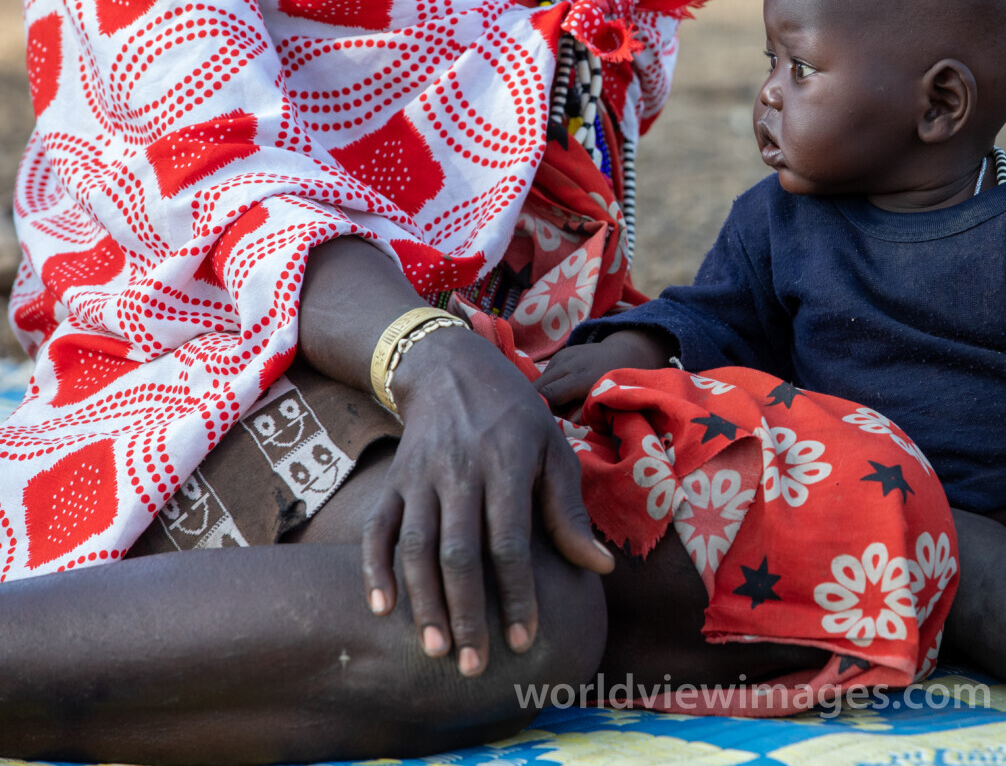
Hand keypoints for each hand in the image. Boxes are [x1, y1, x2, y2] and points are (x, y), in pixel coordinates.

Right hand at [361, 327, 614, 676]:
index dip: (517, 594)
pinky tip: (382, 608)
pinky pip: (377, 529)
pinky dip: (375, 568)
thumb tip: (600, 568)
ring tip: (435, 650)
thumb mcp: (552, 451)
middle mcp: (459, 473)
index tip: (524, 641)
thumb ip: (569, 512)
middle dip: (467, 613)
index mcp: (506, 466)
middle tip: (473, 666)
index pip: (510, 543)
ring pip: (416, 547)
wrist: (451, 369)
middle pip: (459, 553)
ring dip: (423, 602)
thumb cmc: (515, 418)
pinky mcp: (392, 482)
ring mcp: (420, 478)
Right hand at [533, 329, 673, 414]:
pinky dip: (551, 384)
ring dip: (545, 393)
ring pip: (540, 380)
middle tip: (557, 413)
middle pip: (538, 386)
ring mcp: (563, 355)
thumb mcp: (605, 402)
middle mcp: (568, 363)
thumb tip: (561, 426)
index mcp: (581, 377)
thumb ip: (583, 414)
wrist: (627, 353)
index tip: (553, 420)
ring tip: (564, 402)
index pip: (548, 394)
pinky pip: (547, 373)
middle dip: (541, 402)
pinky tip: (566, 389)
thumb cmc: (618, 384)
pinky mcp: (561, 353)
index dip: (546, 410)